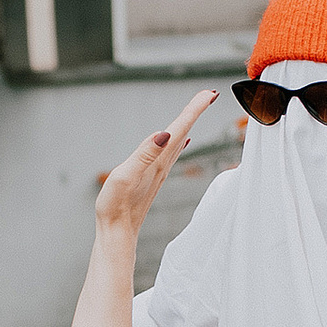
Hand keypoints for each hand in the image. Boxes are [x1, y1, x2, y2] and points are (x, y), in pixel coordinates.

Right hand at [93, 88, 219, 241]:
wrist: (117, 233)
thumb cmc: (116, 206)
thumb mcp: (124, 176)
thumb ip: (144, 154)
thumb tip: (166, 134)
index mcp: (157, 159)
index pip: (179, 128)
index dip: (194, 109)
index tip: (210, 93)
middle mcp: (163, 164)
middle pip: (183, 131)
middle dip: (195, 111)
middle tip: (208, 93)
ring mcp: (159, 171)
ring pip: (178, 141)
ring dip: (188, 123)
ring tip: (196, 109)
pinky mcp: (154, 177)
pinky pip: (171, 153)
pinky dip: (178, 140)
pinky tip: (180, 140)